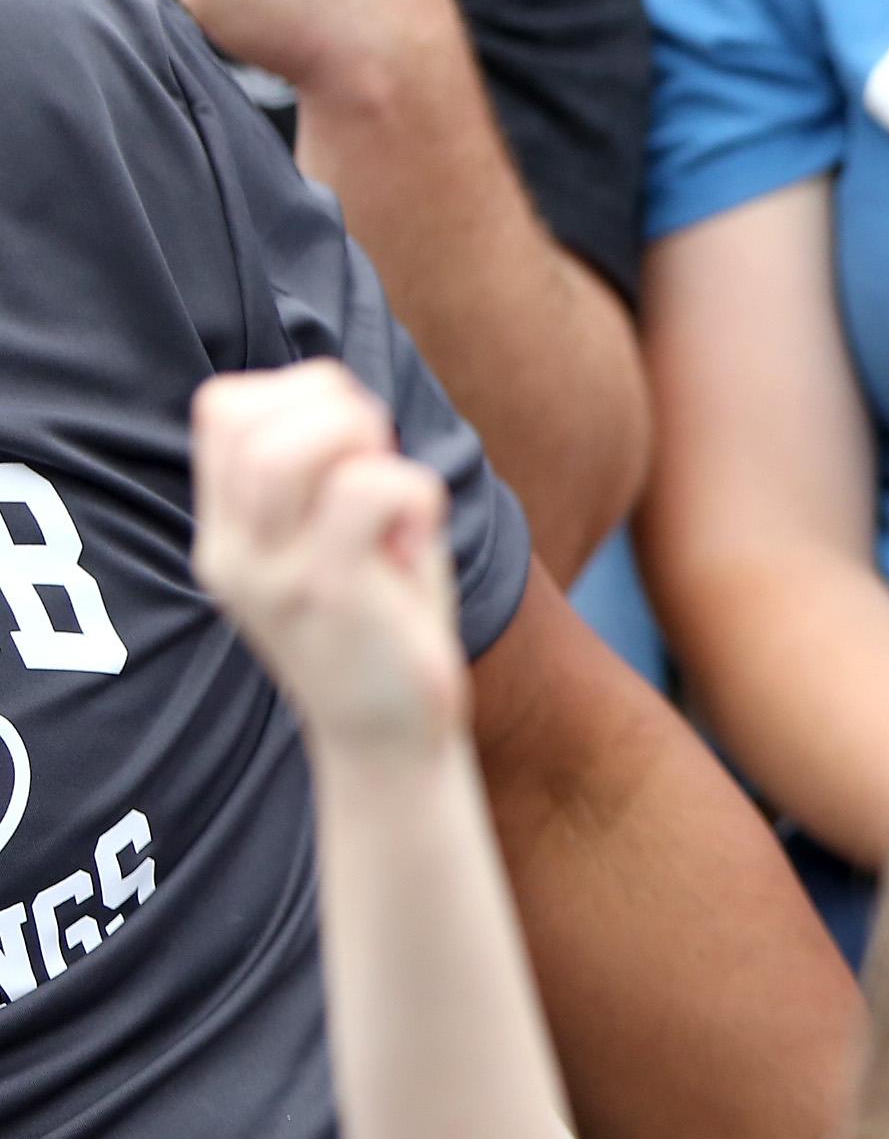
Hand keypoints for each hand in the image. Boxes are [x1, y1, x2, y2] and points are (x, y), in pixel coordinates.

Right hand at [190, 362, 469, 756]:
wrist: (388, 743)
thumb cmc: (381, 629)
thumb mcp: (334, 545)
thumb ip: (326, 474)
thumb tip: (345, 398)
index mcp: (227, 531)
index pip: (221, 406)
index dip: (300, 395)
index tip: (356, 446)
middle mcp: (233, 550)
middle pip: (245, 414)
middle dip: (336, 408)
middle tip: (382, 467)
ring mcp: (273, 573)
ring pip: (292, 446)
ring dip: (368, 447)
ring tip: (396, 501)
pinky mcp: (329, 593)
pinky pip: (372, 488)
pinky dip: (416, 495)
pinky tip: (417, 546)